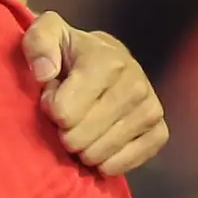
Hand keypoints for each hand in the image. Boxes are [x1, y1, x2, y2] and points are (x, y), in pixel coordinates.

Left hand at [20, 10, 165, 176]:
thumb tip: (44, 74)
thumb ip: (38, 44)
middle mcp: (135, 85)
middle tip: (68, 116)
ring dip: (83, 149)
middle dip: (64, 132)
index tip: (53, 95)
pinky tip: (99, 148)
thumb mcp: (46, 34)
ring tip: (83, 127)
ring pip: (100, 153)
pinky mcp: (159, 131)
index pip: (64, 112)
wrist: (107, 59)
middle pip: (80, 137)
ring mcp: (150, 110)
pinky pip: (127, 163)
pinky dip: (107, 163)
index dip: (50, 109)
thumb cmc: (70, 53)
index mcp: (108, 62)